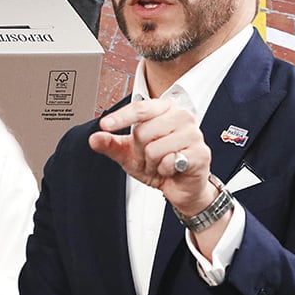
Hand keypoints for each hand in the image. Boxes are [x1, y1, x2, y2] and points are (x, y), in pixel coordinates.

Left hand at [88, 98, 215, 214]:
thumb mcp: (130, 154)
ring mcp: (193, 134)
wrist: (181, 186)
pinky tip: (173, 169)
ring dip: (152, 163)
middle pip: (142, 131)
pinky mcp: (200, 153)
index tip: (104, 125)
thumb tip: (94, 138)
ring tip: (161, 163)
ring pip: (154, 148)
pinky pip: (169, 162)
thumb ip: (111, 145)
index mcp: (164, 109)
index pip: (139, 108)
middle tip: (150, 157)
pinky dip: (164, 170)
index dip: (120, 117)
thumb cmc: (159, 163)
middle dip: (140, 151)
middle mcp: (181, 116)